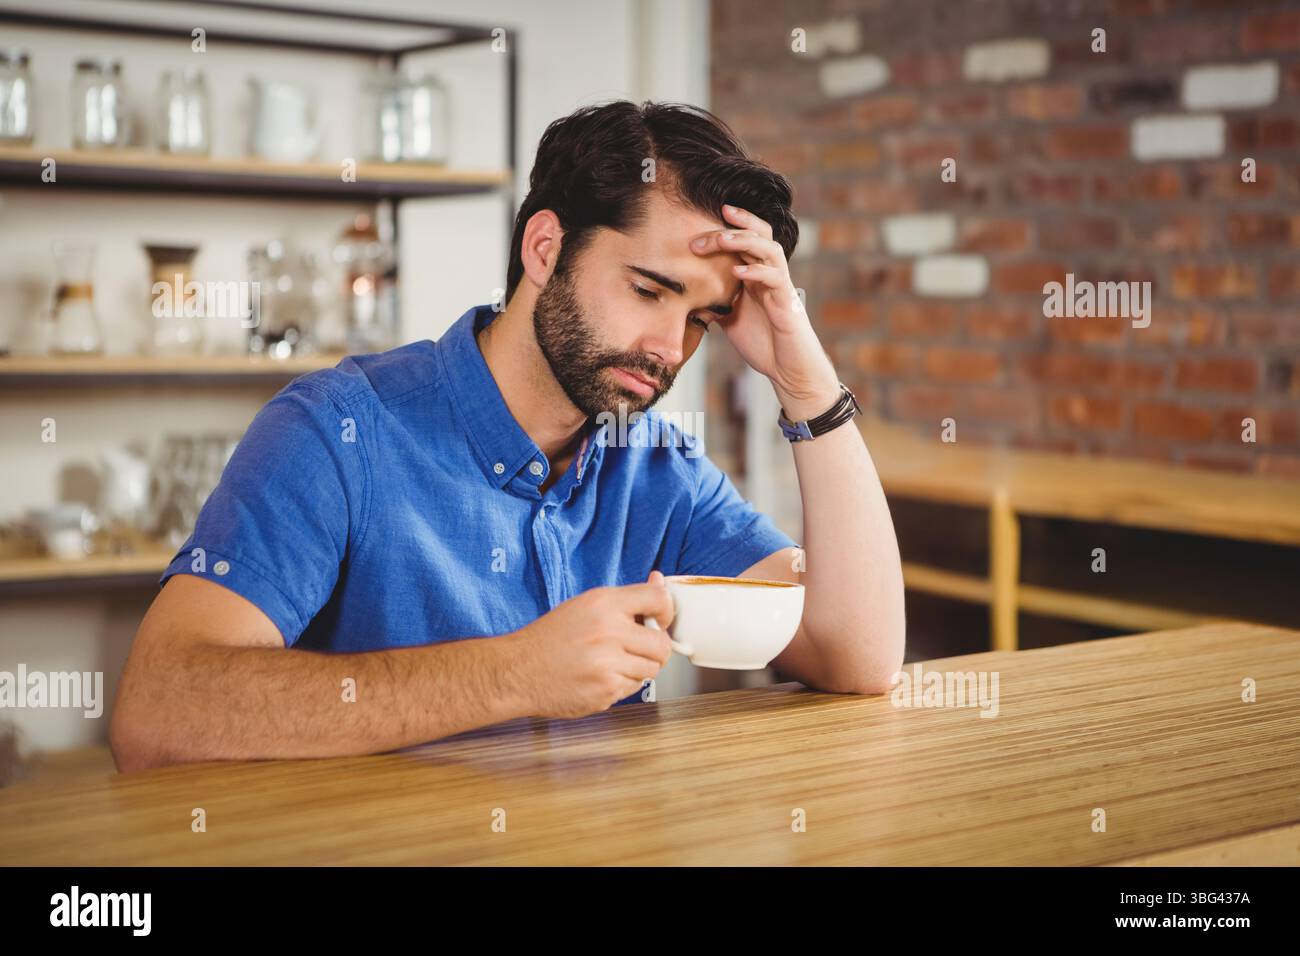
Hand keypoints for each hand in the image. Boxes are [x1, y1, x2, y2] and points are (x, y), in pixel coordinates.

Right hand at [508, 570, 673, 718]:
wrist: (517, 671)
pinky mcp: (606, 691)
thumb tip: (660, 583)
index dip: (666, 612)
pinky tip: (599, 677)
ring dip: (638, 669)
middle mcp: (609, 631)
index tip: (660, 619)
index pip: (659, 600)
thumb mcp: (586, 605)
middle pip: (662, 644)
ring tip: (612, 663)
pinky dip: (621, 685)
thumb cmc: (550, 637)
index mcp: (604, 603)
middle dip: (655, 649)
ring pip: (651, 670)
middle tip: (636, 649)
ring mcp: (608, 664)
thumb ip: (627, 599)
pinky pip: (633, 689)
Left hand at [691, 204, 839, 419]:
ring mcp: (780, 286)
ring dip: (745, 241)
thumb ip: (713, 301)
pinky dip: (757, 272)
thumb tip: (685, 294)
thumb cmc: (762, 343)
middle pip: (758, 235)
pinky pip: (776, 278)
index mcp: (756, 275)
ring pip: (769, 250)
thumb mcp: (729, 318)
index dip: (727, 225)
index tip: (699, 221)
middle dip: (731, 228)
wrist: (787, 369)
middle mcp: (769, 274)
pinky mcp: (787, 303)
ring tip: (722, 241)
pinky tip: (738, 273)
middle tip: (702, 234)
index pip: (745, 238)